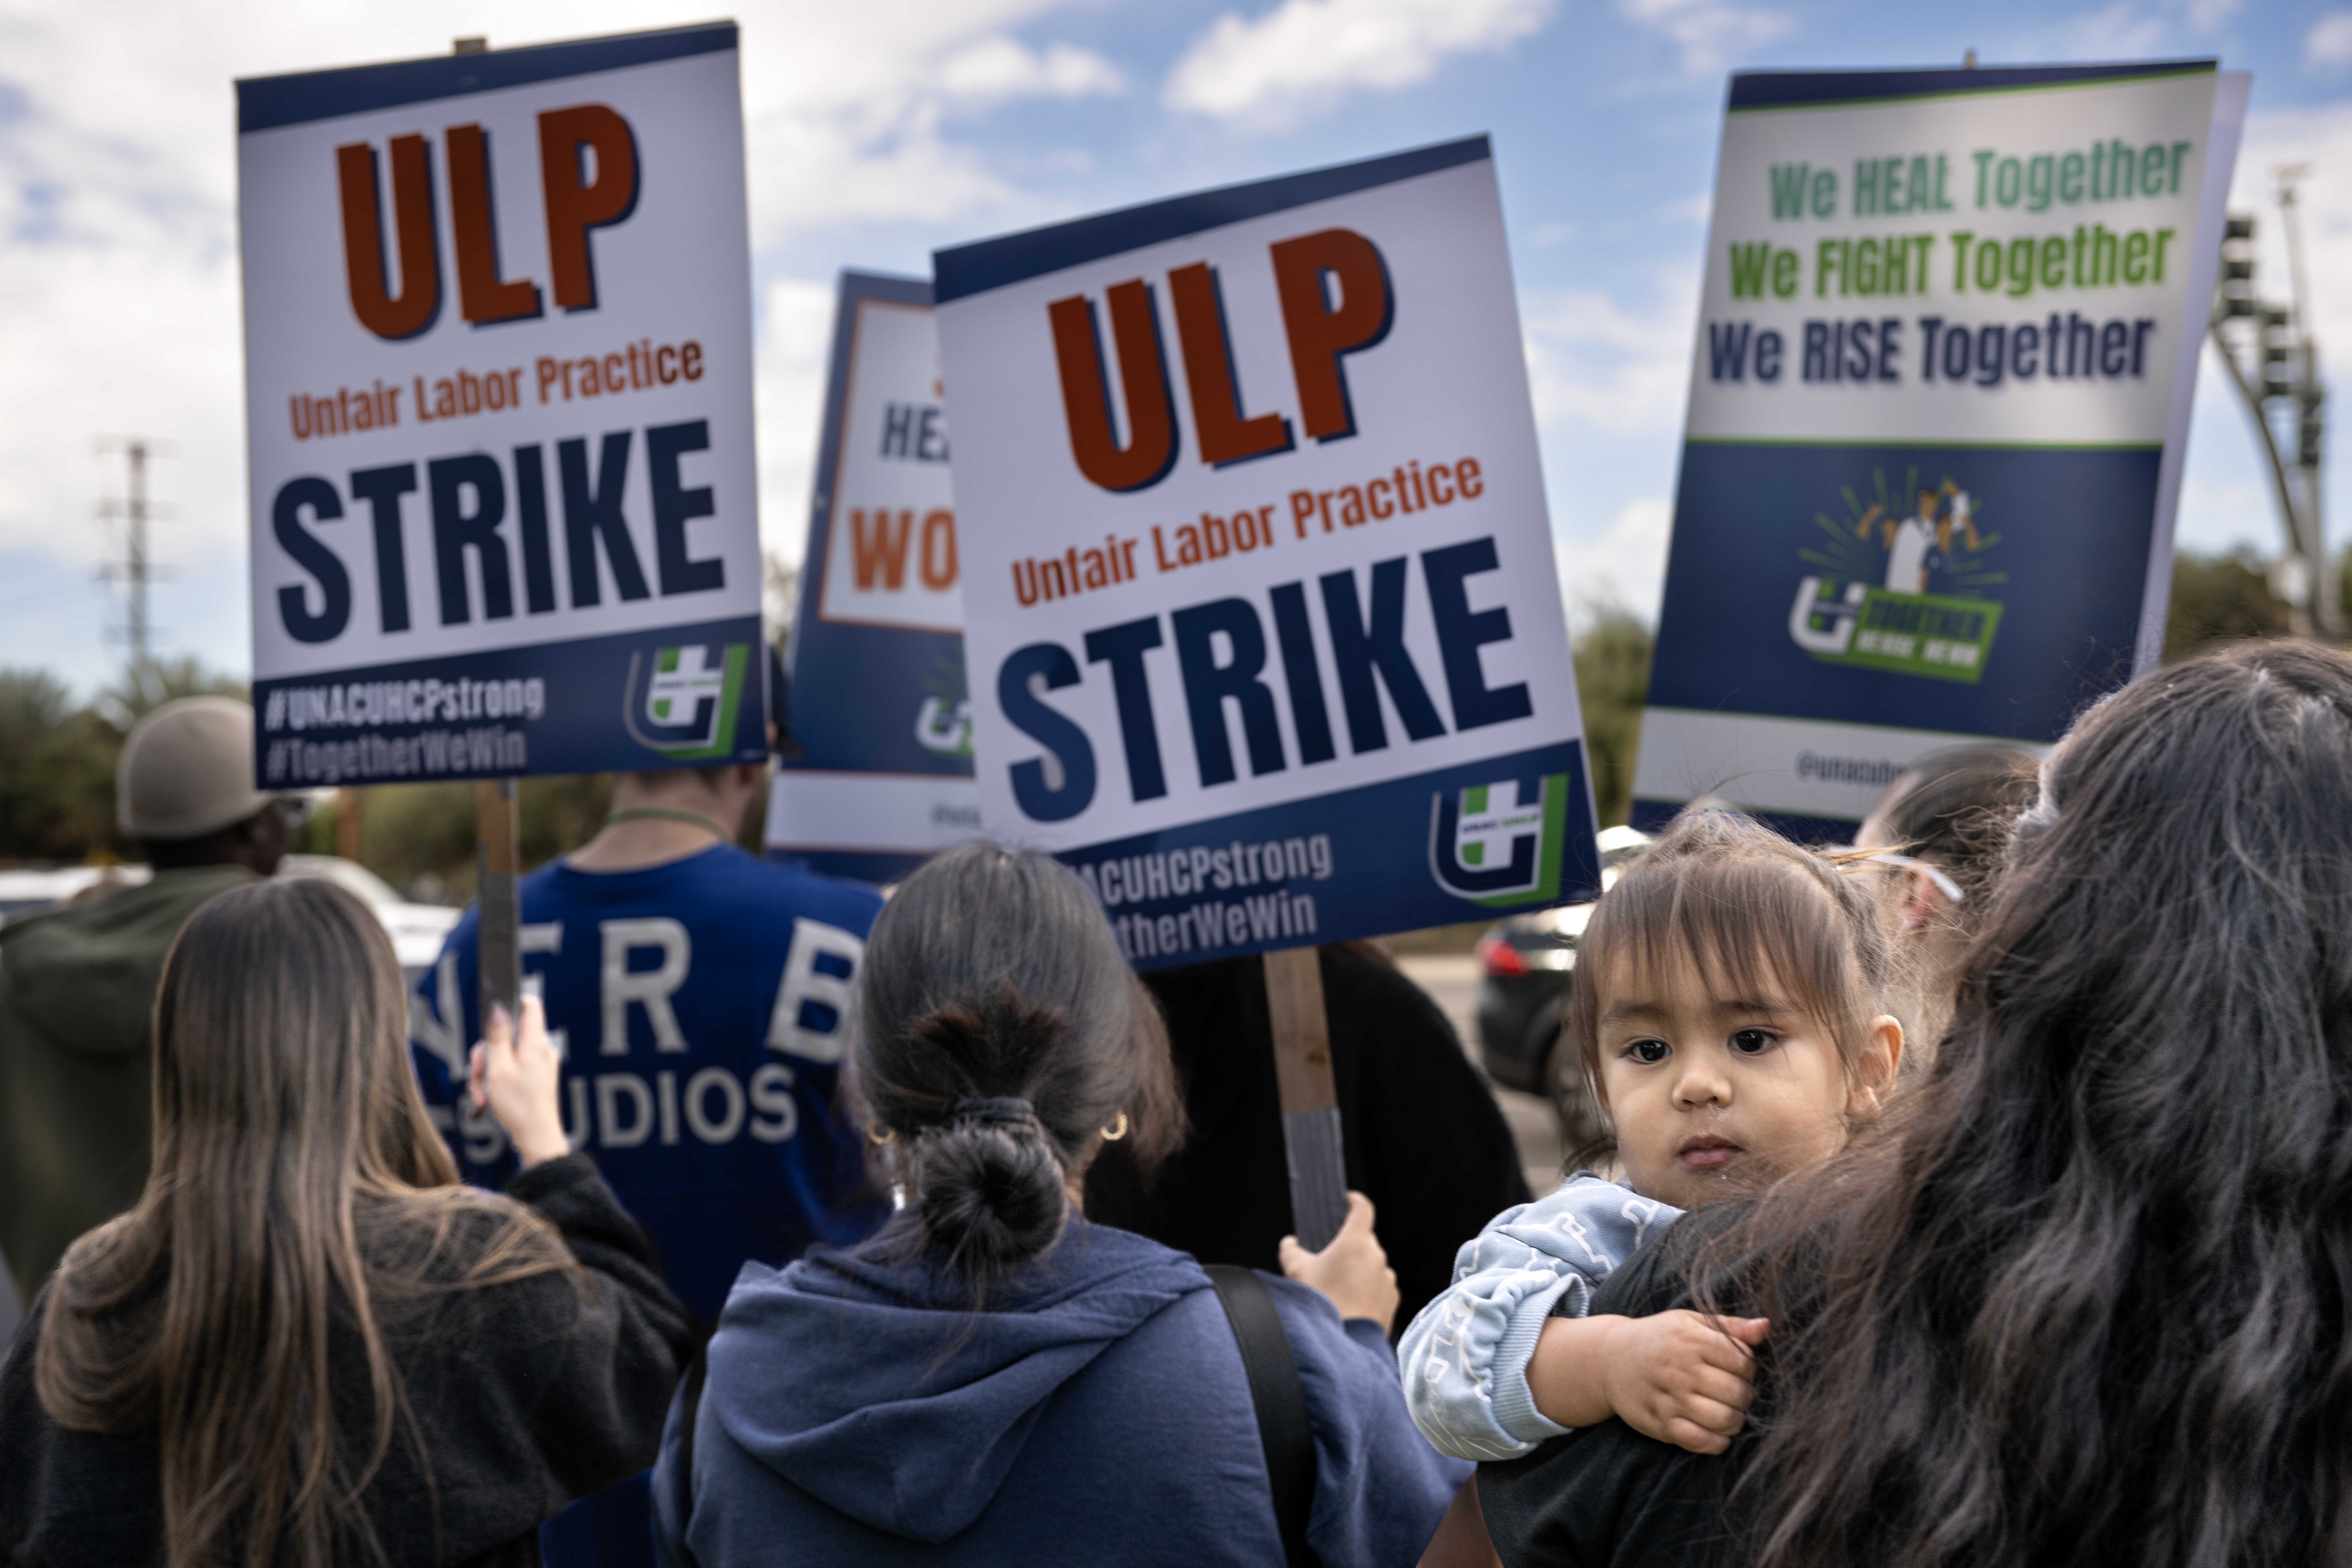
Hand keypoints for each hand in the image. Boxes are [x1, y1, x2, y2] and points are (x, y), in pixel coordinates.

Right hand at [468, 995, 569, 1167]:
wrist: (536, 1138)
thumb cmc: (518, 1105)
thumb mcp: (499, 1068)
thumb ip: (498, 1036)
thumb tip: (499, 1006)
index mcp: (535, 1042)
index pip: (529, 1005)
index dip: (510, 1004)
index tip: (491, 1018)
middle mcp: (541, 1049)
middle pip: (508, 1035)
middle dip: (486, 1054)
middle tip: (478, 1074)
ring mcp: (539, 1064)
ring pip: (505, 1056)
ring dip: (487, 1074)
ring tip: (481, 1096)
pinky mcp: (535, 1077)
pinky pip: (511, 1070)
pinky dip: (497, 1082)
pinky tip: (488, 1100)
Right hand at [1279, 1191, 1399, 1334]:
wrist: (1341, 1345)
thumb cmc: (1320, 1304)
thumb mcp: (1296, 1272)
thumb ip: (1290, 1250)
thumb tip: (1290, 1243)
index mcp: (1355, 1243)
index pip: (1363, 1209)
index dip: (1355, 1201)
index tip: (1348, 1200)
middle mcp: (1376, 1257)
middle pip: (1365, 1239)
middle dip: (1350, 1245)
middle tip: (1330, 1260)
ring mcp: (1387, 1279)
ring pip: (1373, 1264)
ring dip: (1359, 1269)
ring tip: (1339, 1288)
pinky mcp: (1393, 1299)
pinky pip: (1380, 1285)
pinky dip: (1368, 1288)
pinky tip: (1350, 1303)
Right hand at [1599, 1310, 1767, 1454]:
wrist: (1609, 1359)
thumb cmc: (1658, 1338)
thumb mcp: (1690, 1321)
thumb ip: (1730, 1326)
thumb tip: (1766, 1326)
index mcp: (1690, 1340)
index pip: (1743, 1361)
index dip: (1749, 1367)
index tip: (1739, 1368)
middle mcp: (1680, 1369)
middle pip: (1737, 1393)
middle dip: (1745, 1395)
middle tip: (1735, 1392)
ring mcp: (1669, 1398)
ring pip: (1723, 1420)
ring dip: (1735, 1420)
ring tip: (1728, 1411)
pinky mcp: (1660, 1423)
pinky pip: (1700, 1441)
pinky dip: (1717, 1442)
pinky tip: (1716, 1432)